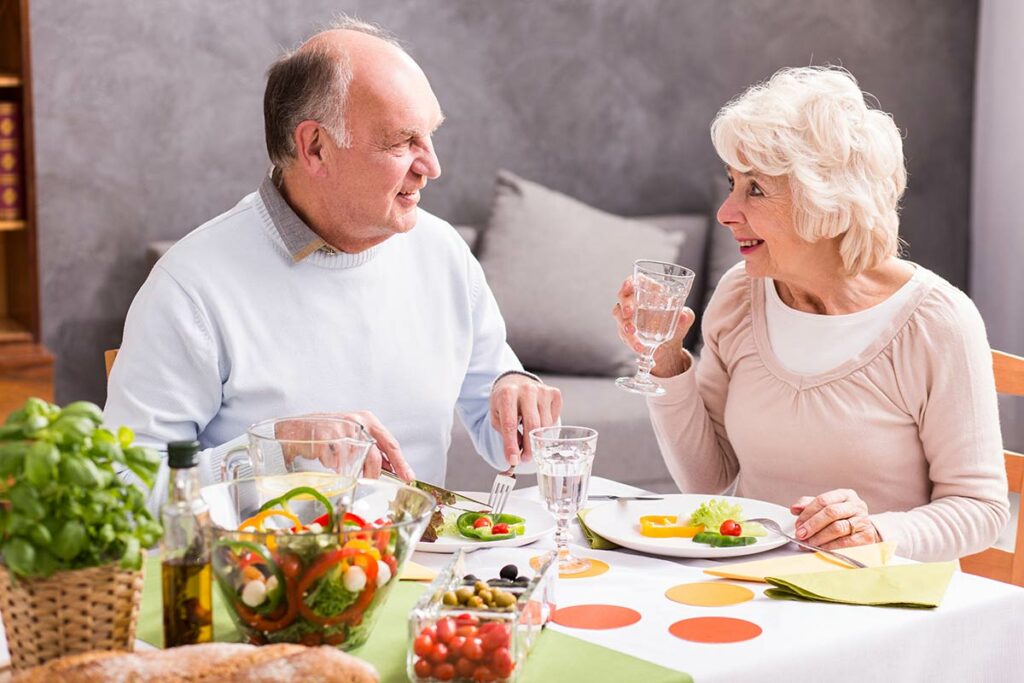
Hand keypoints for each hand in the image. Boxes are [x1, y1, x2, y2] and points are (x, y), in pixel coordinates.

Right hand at [275, 411, 414, 481]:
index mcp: (368, 419)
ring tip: (345, 468)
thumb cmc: (328, 433)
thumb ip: (373, 448)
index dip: (401, 463)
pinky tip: (328, 459)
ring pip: (357, 462)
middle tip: (371, 481)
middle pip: (375, 456)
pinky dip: (334, 466)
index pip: (390, 443)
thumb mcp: (355, 435)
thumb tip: (393, 467)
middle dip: (374, 473)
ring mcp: (341, 429)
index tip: (408, 477)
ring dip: (352, 470)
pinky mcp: (326, 438)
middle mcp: (357, 422)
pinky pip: (337, 463)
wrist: (297, 429)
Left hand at [490, 374, 561, 466]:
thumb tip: (517, 454)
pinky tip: (538, 422)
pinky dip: (547, 427)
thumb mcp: (497, 417)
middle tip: (526, 458)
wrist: (515, 383)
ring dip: (538, 438)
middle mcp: (526, 389)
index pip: (510, 424)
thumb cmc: (504, 403)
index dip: (512, 445)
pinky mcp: (554, 393)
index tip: (513, 460)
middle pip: (532, 425)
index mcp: (507, 394)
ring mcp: (542, 390)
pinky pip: (554, 419)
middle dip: (529, 446)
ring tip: (529, 438)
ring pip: (545, 424)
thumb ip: (505, 434)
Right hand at [612, 277, 694, 376]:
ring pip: (619, 316)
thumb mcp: (684, 319)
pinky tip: (639, 346)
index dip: (628, 282)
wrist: (669, 346)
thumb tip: (684, 315)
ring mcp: (627, 316)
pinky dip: (630, 340)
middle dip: (625, 304)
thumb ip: (686, 315)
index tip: (628, 286)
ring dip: (624, 324)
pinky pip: (622, 333)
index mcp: (648, 291)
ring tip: (632, 332)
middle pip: (622, 296)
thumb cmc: (675, 324)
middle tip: (629, 312)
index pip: (634, 281)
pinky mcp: (624, 330)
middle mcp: (634, 301)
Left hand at [790, 489, 879, 548]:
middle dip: (812, 525)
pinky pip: (845, 542)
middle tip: (800, 534)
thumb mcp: (827, 507)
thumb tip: (794, 508)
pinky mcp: (866, 537)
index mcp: (845, 495)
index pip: (823, 500)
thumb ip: (809, 505)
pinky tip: (821, 548)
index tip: (798, 523)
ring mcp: (863, 521)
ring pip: (837, 528)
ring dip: (819, 537)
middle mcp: (856, 506)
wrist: (865, 531)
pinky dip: (830, 546)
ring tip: (808, 543)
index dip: (807, 512)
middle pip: (831, 512)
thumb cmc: (843, 518)